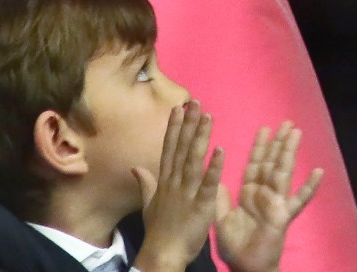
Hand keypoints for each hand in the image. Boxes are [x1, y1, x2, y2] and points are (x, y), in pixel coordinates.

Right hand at [134, 102, 225, 271]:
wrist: (163, 254)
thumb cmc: (159, 230)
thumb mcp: (148, 204)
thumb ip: (145, 183)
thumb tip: (135, 166)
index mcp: (164, 181)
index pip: (169, 149)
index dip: (174, 127)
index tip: (179, 107)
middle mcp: (174, 182)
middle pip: (182, 149)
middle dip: (188, 124)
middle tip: (195, 102)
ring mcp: (187, 192)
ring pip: (194, 160)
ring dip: (201, 138)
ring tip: (208, 116)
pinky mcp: (201, 204)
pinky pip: (209, 183)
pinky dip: (214, 167)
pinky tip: (221, 150)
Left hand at [215, 122, 325, 271]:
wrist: (246, 267)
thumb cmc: (235, 247)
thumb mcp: (220, 219)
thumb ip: (220, 199)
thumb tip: (214, 177)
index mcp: (249, 194)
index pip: (256, 164)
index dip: (260, 147)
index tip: (265, 128)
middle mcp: (265, 194)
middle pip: (273, 163)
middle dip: (279, 143)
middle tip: (287, 122)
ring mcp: (276, 203)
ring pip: (284, 173)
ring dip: (290, 153)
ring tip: (297, 133)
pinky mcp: (283, 215)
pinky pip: (298, 200)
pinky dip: (309, 187)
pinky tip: (318, 172)